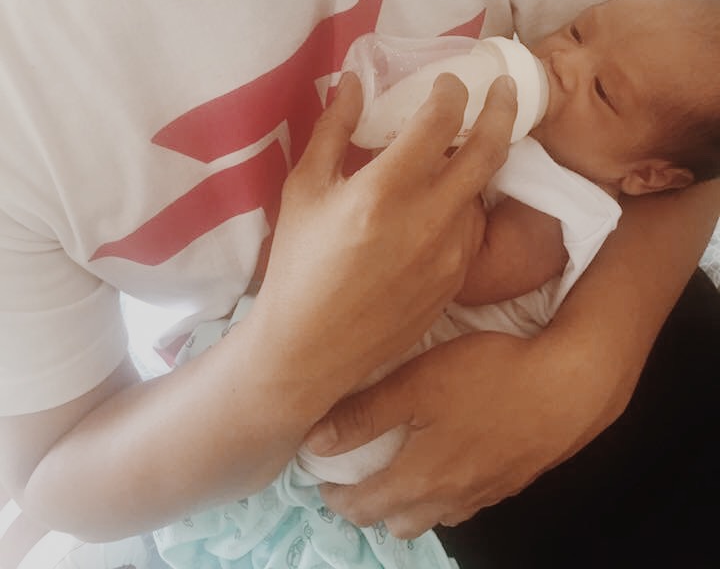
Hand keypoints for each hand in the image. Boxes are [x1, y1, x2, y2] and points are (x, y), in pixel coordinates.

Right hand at [256, 72, 516, 393]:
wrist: (310, 347)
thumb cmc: (298, 262)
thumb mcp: (304, 188)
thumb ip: (333, 128)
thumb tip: (352, 80)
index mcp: (384, 189)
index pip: (440, 119)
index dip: (451, 90)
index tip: (447, 80)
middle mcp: (428, 218)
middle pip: (488, 148)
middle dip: (503, 107)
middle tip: (506, 86)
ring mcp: (449, 253)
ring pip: (482, 190)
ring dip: (480, 160)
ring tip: (463, 146)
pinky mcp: (456, 280)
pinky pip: (472, 227)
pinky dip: (465, 202)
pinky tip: (443, 199)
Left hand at [305, 331, 615, 538]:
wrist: (569, 384)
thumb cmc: (489, 377)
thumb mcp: (417, 384)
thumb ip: (364, 414)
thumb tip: (314, 442)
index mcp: (420, 479)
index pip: (362, 506)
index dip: (333, 496)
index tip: (318, 476)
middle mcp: (450, 498)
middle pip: (396, 522)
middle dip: (369, 505)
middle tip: (354, 473)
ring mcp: (485, 494)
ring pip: (434, 515)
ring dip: (408, 502)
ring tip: (398, 467)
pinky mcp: (511, 480)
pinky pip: (466, 500)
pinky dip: (445, 491)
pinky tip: (448, 458)